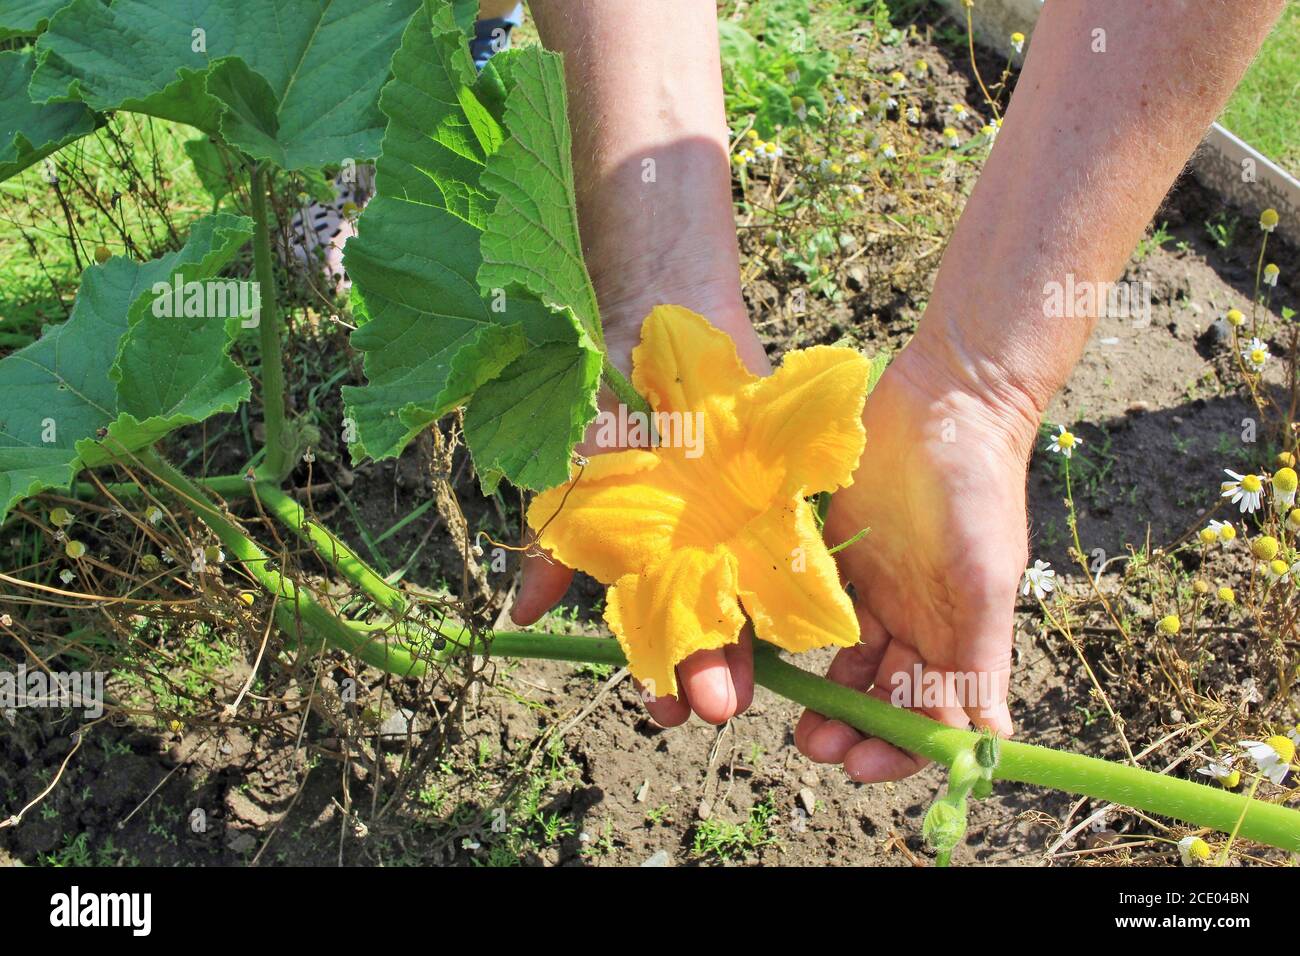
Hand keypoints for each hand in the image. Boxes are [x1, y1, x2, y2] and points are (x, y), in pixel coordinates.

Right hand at [510, 298, 769, 726]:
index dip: (663, 678)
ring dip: (756, 646)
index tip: (667, 714)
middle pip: (713, 629)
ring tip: (755, 684)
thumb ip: (553, 550)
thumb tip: (523, 618)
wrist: (659, 325)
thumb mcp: (572, 482)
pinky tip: (807, 620)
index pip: (661, 636)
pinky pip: (799, 549)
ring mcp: (745, 530)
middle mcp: (701, 557)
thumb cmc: (606, 408)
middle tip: (715, 710)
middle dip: (710, 673)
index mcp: (652, 563)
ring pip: (756, 603)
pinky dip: (802, 583)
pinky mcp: (786, 496)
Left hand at [796, 336, 1039, 781]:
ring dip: (827, 693)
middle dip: (855, 726)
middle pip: (885, 694)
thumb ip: (981, 654)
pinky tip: (774, 654)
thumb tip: (992, 739)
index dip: (901, 745)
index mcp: (959, 632)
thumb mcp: (983, 574)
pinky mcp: (839, 553)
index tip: (861, 763)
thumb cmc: (976, 488)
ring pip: (849, 660)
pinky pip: (817, 609)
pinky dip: (800, 637)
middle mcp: (918, 619)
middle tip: (817, 747)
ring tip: (798, 718)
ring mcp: (877, 588)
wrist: (946, 400)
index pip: (932, 710)